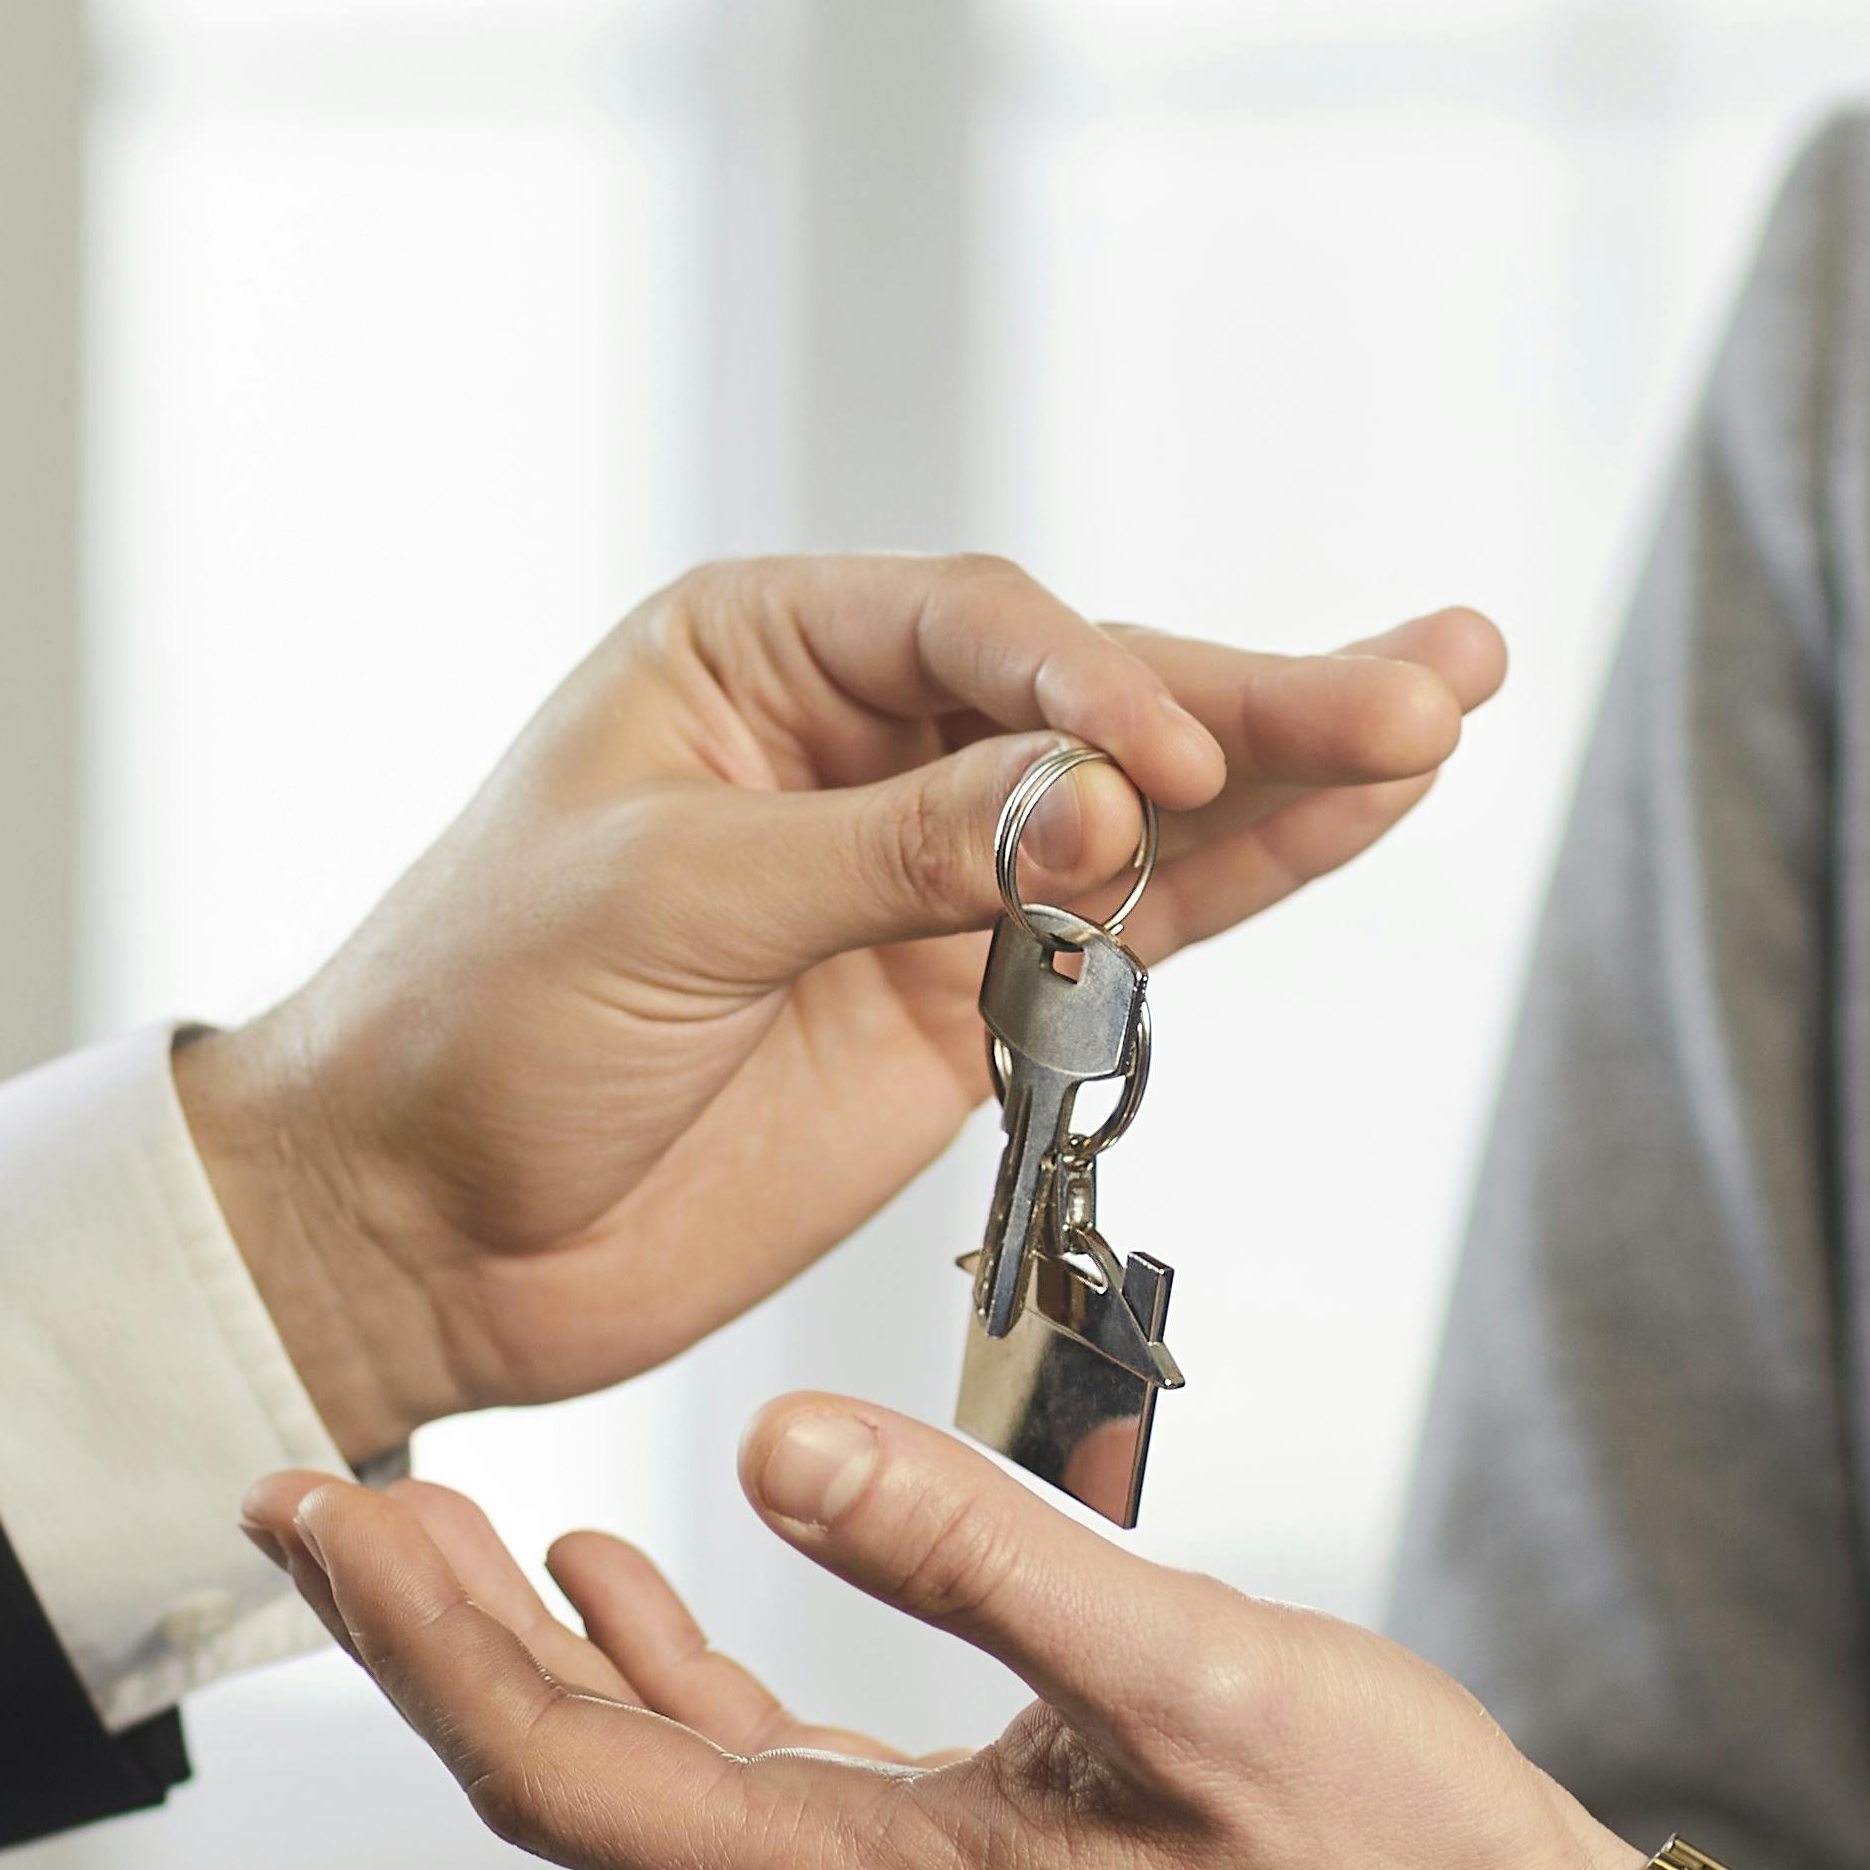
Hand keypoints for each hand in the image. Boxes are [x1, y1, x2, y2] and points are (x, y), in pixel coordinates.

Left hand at [175, 556, 1504, 1464]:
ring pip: (1161, 803)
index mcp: (758, 656)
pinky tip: (1378, 808)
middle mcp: (870, 738)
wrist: (416, 1235)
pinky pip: (1150, 921)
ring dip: (1307, 764)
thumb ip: (899, 851)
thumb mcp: (666, 906)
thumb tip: (1106, 807)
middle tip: (1435, 677)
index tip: (1165, 769)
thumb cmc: (472, 1030)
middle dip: (1268, 698)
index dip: (1095, 692)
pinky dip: (1263, 873)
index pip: (978, 634)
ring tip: (1452, 700)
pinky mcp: (984, 995)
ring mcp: (943, 870)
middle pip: (1107, 702)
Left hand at [242, 1396, 1639, 1869]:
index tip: (320, 1514)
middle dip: (437, 1642)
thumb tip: (774, 1445)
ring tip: (445, 1531)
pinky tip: (650, 1594)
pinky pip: (756, 1784)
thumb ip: (977, 1551)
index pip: (567, 1770)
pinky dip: (673, 1681)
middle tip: (324, 1498)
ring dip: (542, 1657)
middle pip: (576, 1784)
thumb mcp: (1188, 1670)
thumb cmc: (1378, 1854)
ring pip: (656, 1785)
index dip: (425, 1645)